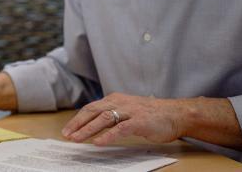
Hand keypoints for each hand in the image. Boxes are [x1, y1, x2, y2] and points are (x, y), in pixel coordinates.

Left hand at [61, 93, 183, 145]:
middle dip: (78, 124)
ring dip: (88, 129)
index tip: (67, 130)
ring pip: (104, 118)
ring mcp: (130, 111)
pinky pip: (120, 128)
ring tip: (77, 139)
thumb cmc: (151, 115)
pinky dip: (108, 135)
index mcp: (115, 99)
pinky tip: (99, 142)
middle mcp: (120, 102)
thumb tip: (93, 126)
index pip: (91, 108)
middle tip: (66, 135)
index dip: (77, 119)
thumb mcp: (127, 111)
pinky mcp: (140, 121)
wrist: (175, 114)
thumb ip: (112, 115)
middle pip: (93, 111)